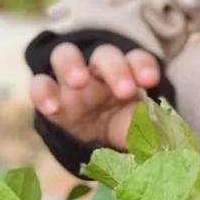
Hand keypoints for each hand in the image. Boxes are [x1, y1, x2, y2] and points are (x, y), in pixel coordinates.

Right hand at [29, 42, 161, 150]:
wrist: (92, 140)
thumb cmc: (121, 125)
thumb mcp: (134, 129)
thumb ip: (145, 132)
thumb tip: (159, 144)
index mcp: (126, 73)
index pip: (137, 60)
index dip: (143, 66)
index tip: (150, 81)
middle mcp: (98, 70)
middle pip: (105, 55)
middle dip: (115, 68)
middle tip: (124, 91)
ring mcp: (70, 79)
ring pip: (65, 55)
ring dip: (72, 65)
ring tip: (79, 82)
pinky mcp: (49, 95)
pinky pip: (40, 84)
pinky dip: (43, 92)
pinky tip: (52, 108)